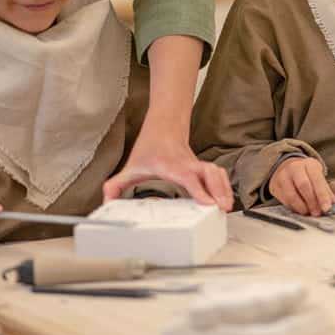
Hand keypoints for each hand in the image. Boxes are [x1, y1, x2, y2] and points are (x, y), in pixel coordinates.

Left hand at [102, 132, 232, 211]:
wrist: (164, 126)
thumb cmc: (150, 148)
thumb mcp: (130, 167)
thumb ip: (115, 186)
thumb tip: (107, 204)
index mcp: (169, 166)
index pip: (187, 177)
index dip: (198, 189)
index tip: (207, 202)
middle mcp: (187, 164)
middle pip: (208, 173)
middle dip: (218, 190)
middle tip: (222, 208)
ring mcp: (197, 163)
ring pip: (216, 173)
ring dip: (224, 189)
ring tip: (226, 206)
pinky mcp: (204, 166)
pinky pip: (218, 173)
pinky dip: (225, 185)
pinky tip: (225, 198)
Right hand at [268, 157, 333, 215]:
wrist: (286, 166)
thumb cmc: (306, 174)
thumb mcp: (318, 177)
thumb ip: (326, 191)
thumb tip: (334, 206)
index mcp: (309, 164)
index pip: (317, 179)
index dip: (322, 195)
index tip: (327, 208)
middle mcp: (295, 167)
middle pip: (304, 186)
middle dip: (312, 202)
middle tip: (317, 213)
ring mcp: (283, 176)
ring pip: (291, 195)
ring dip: (302, 207)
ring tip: (308, 212)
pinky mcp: (275, 186)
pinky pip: (284, 201)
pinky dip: (293, 208)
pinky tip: (300, 210)